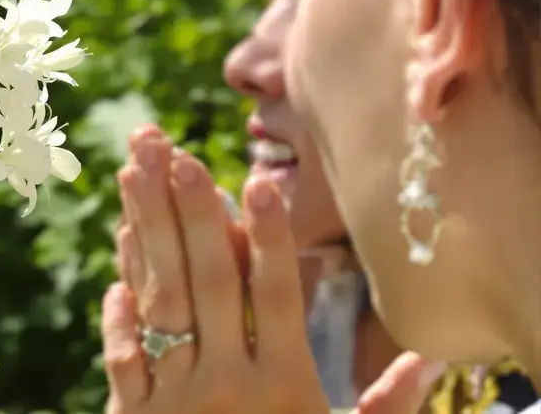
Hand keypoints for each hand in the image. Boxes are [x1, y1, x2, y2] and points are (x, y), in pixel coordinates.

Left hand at [102, 125, 446, 413]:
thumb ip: (384, 409)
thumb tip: (426, 361)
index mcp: (282, 388)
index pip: (276, 298)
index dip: (270, 239)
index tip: (260, 180)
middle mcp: (225, 385)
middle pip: (209, 284)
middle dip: (193, 215)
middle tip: (175, 153)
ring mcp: (174, 399)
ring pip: (160, 304)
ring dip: (145, 237)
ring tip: (133, 175)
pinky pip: (123, 355)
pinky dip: (118, 314)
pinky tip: (115, 272)